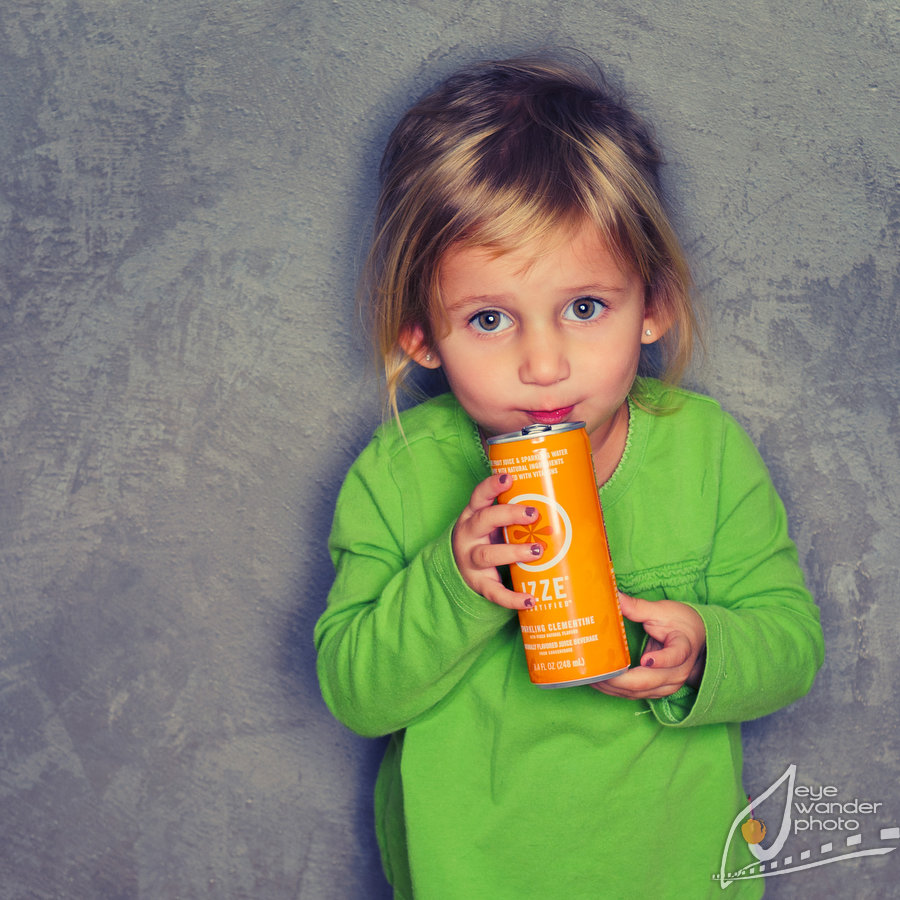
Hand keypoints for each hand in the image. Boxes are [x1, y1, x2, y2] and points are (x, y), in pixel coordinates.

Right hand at [452, 473, 544, 609]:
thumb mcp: (491, 521)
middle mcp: (468, 535)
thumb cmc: (486, 537)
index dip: (492, 486)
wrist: (459, 567)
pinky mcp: (478, 583)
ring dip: (513, 552)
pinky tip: (530, 599)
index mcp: (472, 515)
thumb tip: (560, 498)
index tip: (509, 478)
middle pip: (484, 520)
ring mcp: (471, 560)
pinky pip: (494, 591)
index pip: (479, 496)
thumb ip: (513, 511)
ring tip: (537, 552)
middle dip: (508, 515)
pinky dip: (512, 597)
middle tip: (533, 514)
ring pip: (488, 554)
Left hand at [592, 593, 706, 698]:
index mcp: (682, 648)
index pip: (675, 656)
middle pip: (647, 681)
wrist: (698, 639)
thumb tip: (614, 596)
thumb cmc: (680, 623)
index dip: (661, 660)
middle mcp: (676, 672)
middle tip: (596, 671)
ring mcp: (667, 684)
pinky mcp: (657, 690)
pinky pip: (635, 694)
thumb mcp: (662, 611)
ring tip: (590, 676)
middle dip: (619, 680)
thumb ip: (638, 607)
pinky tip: (599, 682)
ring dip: (612, 687)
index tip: (646, 659)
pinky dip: (615, 690)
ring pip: (638, 692)